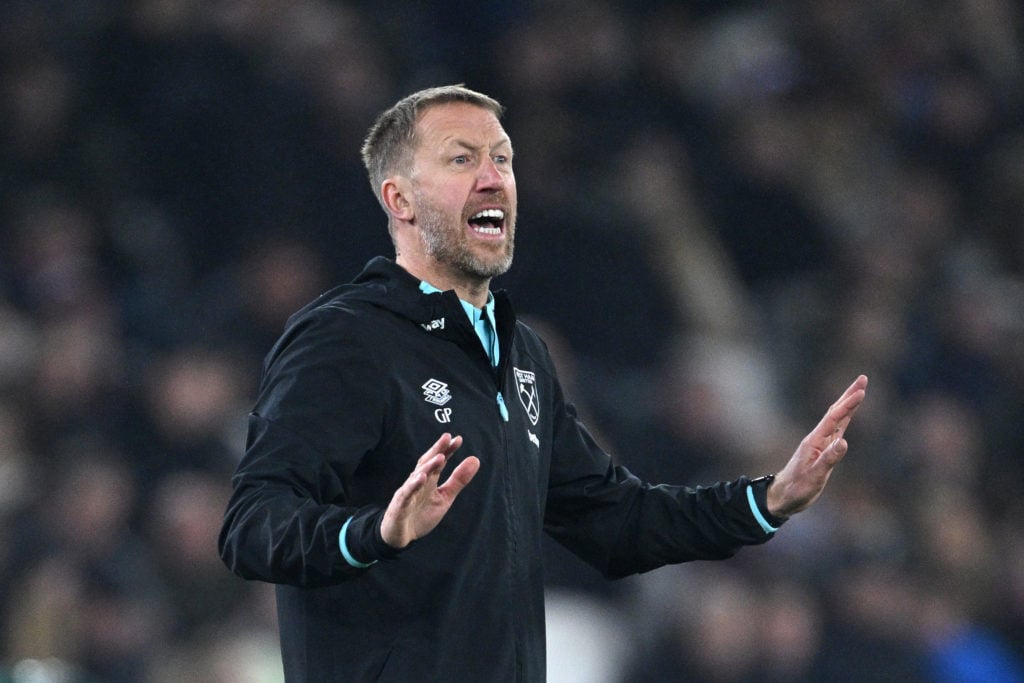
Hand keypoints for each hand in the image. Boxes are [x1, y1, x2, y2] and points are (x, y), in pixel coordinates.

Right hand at [380, 433, 480, 548]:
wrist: (400, 536)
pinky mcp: (400, 505)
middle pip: (427, 463)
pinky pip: (407, 494)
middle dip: (437, 450)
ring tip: (440, 456)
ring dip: (428, 466)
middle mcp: (417, 482)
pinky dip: (413, 485)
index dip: (448, 451)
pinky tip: (421, 478)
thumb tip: (475, 460)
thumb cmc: (421, 514)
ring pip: (417, 476)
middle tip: (447, 437)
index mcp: (429, 480)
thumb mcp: (445, 498)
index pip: (439, 462)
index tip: (458, 440)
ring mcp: (408, 493)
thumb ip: (458, 480)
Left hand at [767, 375, 867, 517]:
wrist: (783, 496)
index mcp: (815, 442)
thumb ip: (829, 459)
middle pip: (836, 412)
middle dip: (849, 395)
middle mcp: (818, 438)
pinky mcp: (822, 450)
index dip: (848, 405)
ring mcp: (820, 443)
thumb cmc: (797, 488)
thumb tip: (844, 442)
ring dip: (848, 403)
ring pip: (837, 418)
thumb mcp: (815, 476)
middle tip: (863, 378)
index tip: (861, 391)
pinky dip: (845, 418)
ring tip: (859, 390)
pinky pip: (836, 429)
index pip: (834, 419)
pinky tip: (848, 413)